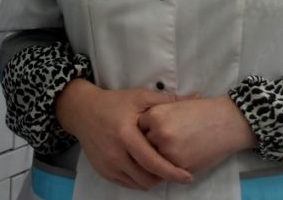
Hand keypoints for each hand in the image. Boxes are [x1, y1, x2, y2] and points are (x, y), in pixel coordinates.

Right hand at [54, 79, 194, 189]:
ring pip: (138, 184)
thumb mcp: (141, 97)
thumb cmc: (115, 102)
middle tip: (176, 170)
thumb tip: (199, 97)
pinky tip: (147, 168)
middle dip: (165, 178)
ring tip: (162, 168)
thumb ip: (169, 100)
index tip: (188, 176)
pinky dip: (140, 180)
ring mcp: (108, 165)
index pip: (153, 162)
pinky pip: (127, 184)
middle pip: (147, 178)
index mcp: (126, 135)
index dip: (172, 172)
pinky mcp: (104, 172)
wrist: (83, 111)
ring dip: (153, 180)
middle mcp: (115, 154)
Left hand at [137, 96, 256, 173]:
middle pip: (143, 145)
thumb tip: (142, 128)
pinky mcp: (178, 166)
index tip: (154, 132)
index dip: (147, 131)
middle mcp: (158, 133)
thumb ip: (159, 116)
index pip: (139, 128)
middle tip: (164, 144)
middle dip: (151, 146)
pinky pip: (166, 171)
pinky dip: (170, 168)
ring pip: (153, 160)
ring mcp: (167, 151)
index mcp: (156, 115)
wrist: (226, 121)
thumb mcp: (177, 106)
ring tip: (173, 152)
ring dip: (159, 159)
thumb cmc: (204, 112)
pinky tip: (182, 158)